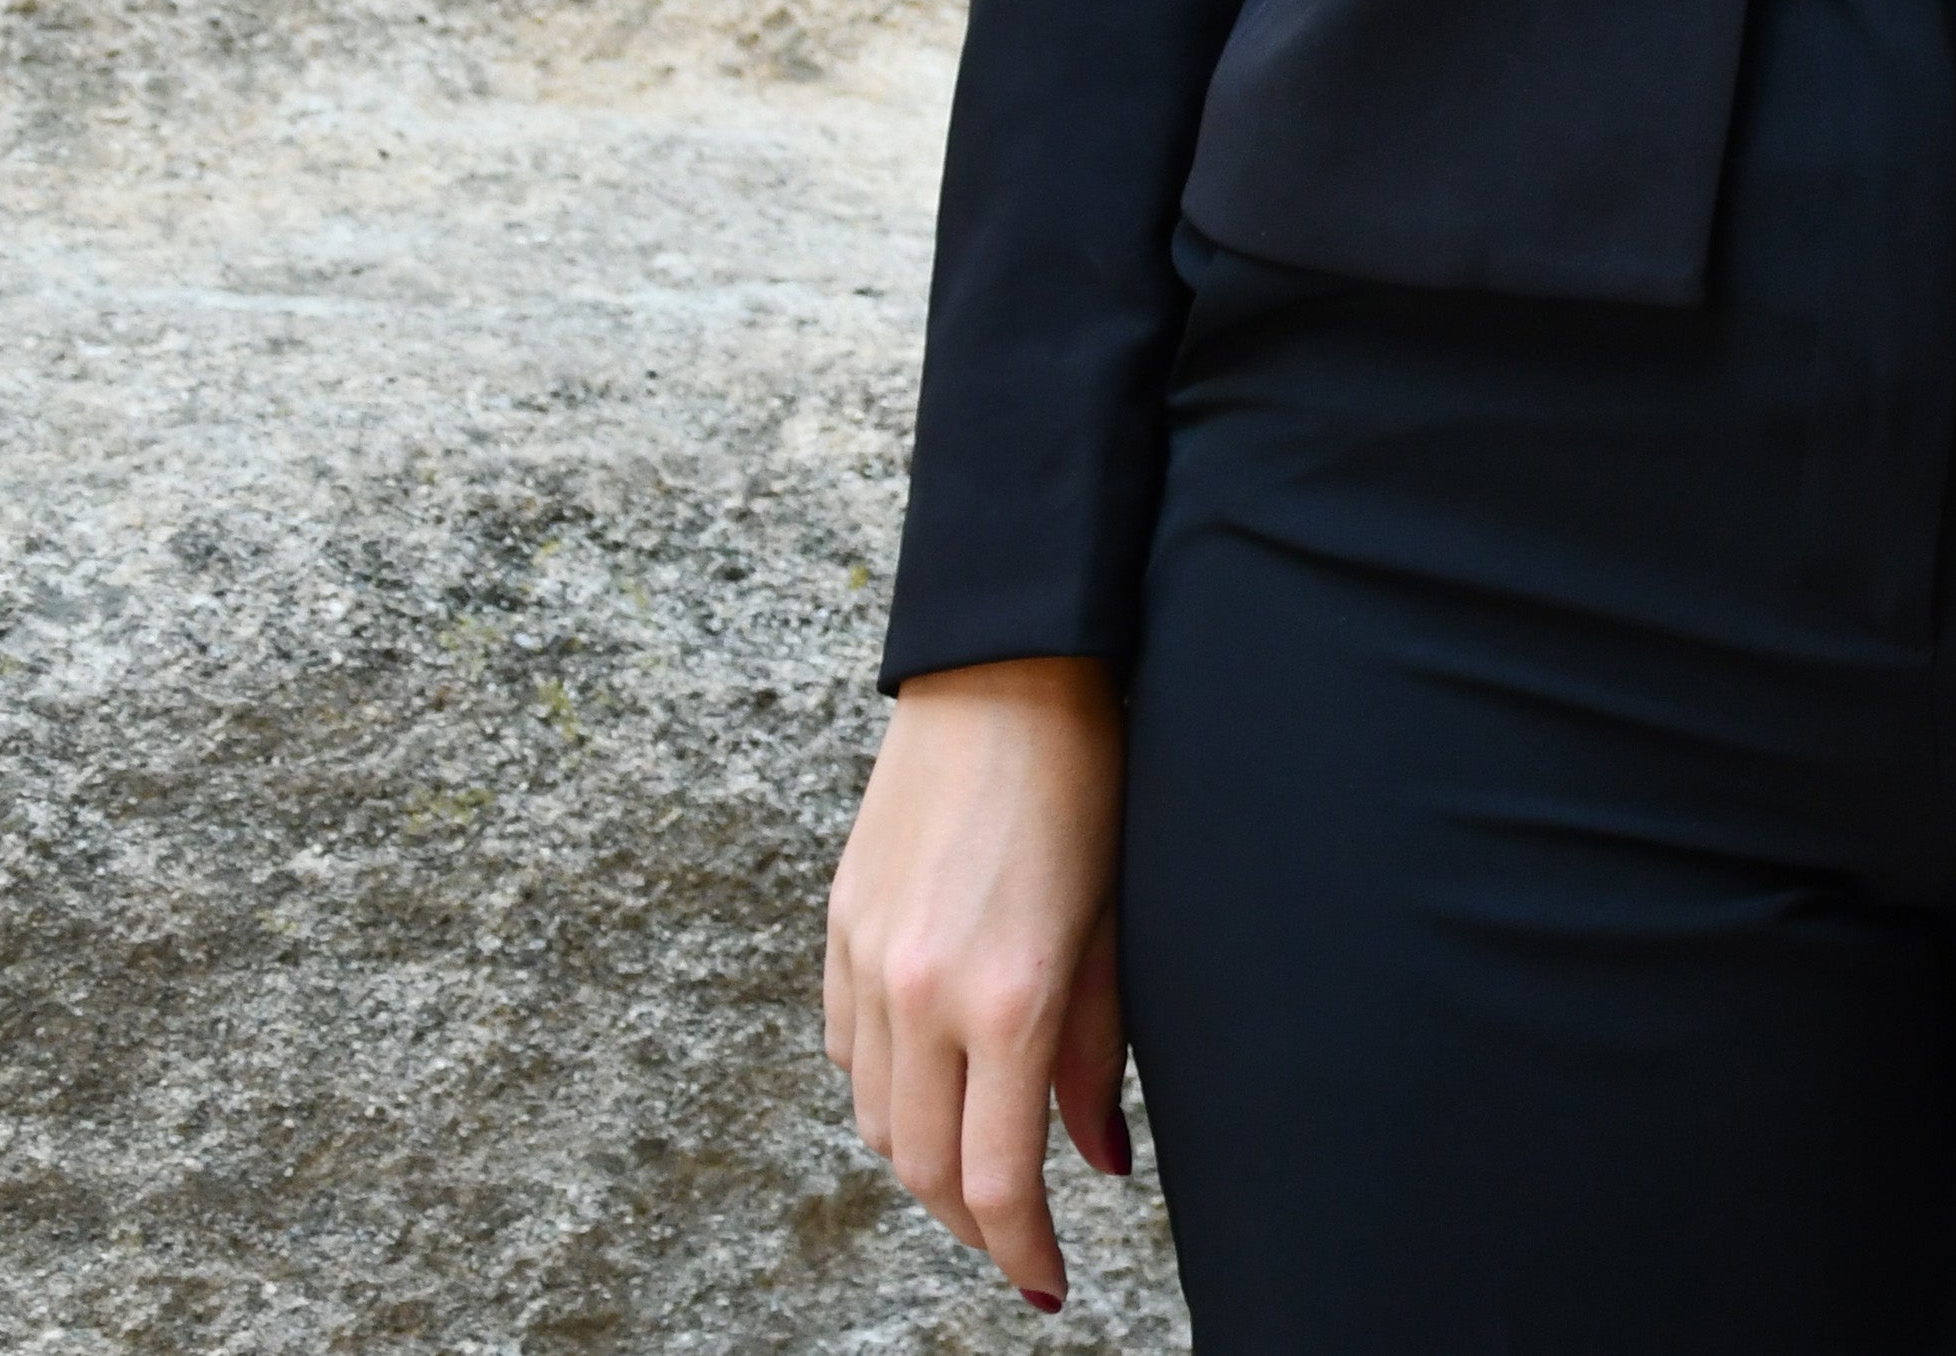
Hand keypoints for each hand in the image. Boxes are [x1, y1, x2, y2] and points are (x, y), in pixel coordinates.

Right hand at [825, 657, 1129, 1311]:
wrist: (1008, 673)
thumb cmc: (1089, 787)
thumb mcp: (1117, 925)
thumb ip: (1100, 1055)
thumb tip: (1102, 1165)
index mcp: (1008, 999)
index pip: (996, 1181)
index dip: (1021, 1252)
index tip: (1049, 1283)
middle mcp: (923, 993)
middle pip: (924, 1168)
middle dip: (973, 1222)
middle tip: (1019, 1239)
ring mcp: (869, 961)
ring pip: (875, 1118)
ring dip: (925, 1157)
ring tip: (981, 1158)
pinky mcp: (838, 926)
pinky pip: (848, 1050)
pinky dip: (885, 1087)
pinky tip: (933, 1075)